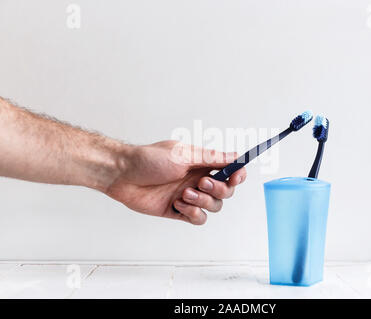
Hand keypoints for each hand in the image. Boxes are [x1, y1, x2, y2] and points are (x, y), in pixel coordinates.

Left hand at [105, 140, 246, 224]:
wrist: (122, 175)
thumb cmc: (148, 159)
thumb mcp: (183, 154)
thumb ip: (211, 158)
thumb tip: (234, 155)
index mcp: (201, 164)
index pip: (228, 170)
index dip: (237, 174)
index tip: (236, 175)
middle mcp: (197, 180)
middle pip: (225, 191)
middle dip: (218, 189)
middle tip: (201, 183)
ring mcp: (188, 196)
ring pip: (213, 207)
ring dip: (203, 202)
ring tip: (184, 194)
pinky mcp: (177, 210)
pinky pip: (198, 219)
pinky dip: (193, 214)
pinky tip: (179, 204)